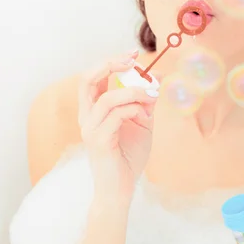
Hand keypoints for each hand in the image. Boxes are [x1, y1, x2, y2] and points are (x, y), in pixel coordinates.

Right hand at [78, 50, 158, 194]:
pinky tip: (146, 116)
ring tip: (151, 98)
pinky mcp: (99, 142)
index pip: (93, 77)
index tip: (133, 54)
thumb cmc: (130, 156)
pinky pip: (115, 116)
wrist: (122, 189)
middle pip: (86, 80)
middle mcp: (87, 117)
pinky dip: (133, 110)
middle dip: (110, 65)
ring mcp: (90, 130)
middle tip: (132, 61)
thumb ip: (146, 101)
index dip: (111, 62)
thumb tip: (157, 78)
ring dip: (133, 93)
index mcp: (94, 110)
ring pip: (106, 99)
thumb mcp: (142, 123)